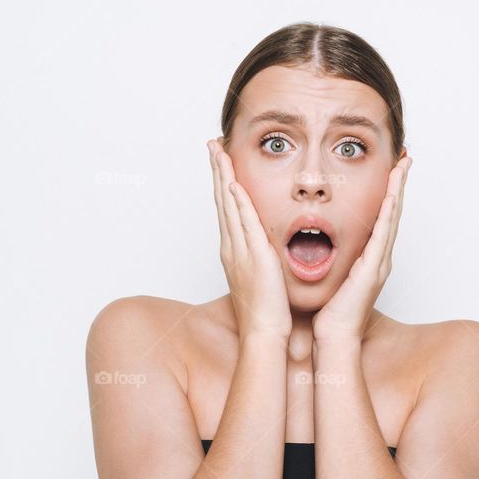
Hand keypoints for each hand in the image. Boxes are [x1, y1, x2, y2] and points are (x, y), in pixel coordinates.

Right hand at [208, 139, 292, 340]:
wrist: (265, 332)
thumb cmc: (266, 311)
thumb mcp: (263, 276)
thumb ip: (262, 257)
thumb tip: (266, 246)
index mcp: (235, 250)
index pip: (227, 208)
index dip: (223, 182)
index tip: (221, 160)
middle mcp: (232, 246)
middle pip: (222, 200)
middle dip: (217, 170)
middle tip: (212, 145)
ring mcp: (240, 250)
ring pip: (229, 206)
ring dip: (223, 177)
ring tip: (219, 152)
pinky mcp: (253, 256)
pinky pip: (243, 223)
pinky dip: (237, 203)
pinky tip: (234, 183)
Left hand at [312, 156, 412, 341]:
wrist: (335, 337)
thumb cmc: (331, 312)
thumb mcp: (332, 276)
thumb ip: (331, 258)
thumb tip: (316, 242)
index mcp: (369, 258)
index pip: (380, 218)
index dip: (387, 193)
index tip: (390, 170)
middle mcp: (379, 257)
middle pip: (392, 213)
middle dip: (399, 185)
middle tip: (405, 159)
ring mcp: (380, 263)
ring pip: (392, 219)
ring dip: (398, 191)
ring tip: (403, 167)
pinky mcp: (374, 270)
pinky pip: (383, 236)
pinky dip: (389, 215)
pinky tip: (392, 196)